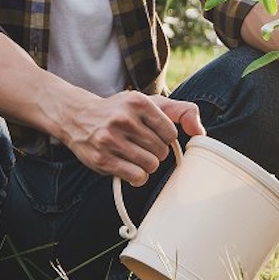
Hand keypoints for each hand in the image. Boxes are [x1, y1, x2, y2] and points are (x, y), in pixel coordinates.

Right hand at [62, 91, 204, 185]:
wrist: (76, 116)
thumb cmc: (121, 111)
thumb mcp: (151, 103)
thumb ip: (182, 111)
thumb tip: (201, 133)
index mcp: (138, 102)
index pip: (171, 134)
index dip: (165, 139)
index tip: (152, 134)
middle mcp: (123, 118)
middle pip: (161, 151)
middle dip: (155, 152)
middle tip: (139, 145)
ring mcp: (110, 139)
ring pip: (151, 165)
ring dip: (146, 165)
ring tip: (133, 155)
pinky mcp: (102, 159)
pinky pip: (137, 177)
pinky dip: (137, 176)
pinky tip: (127, 166)